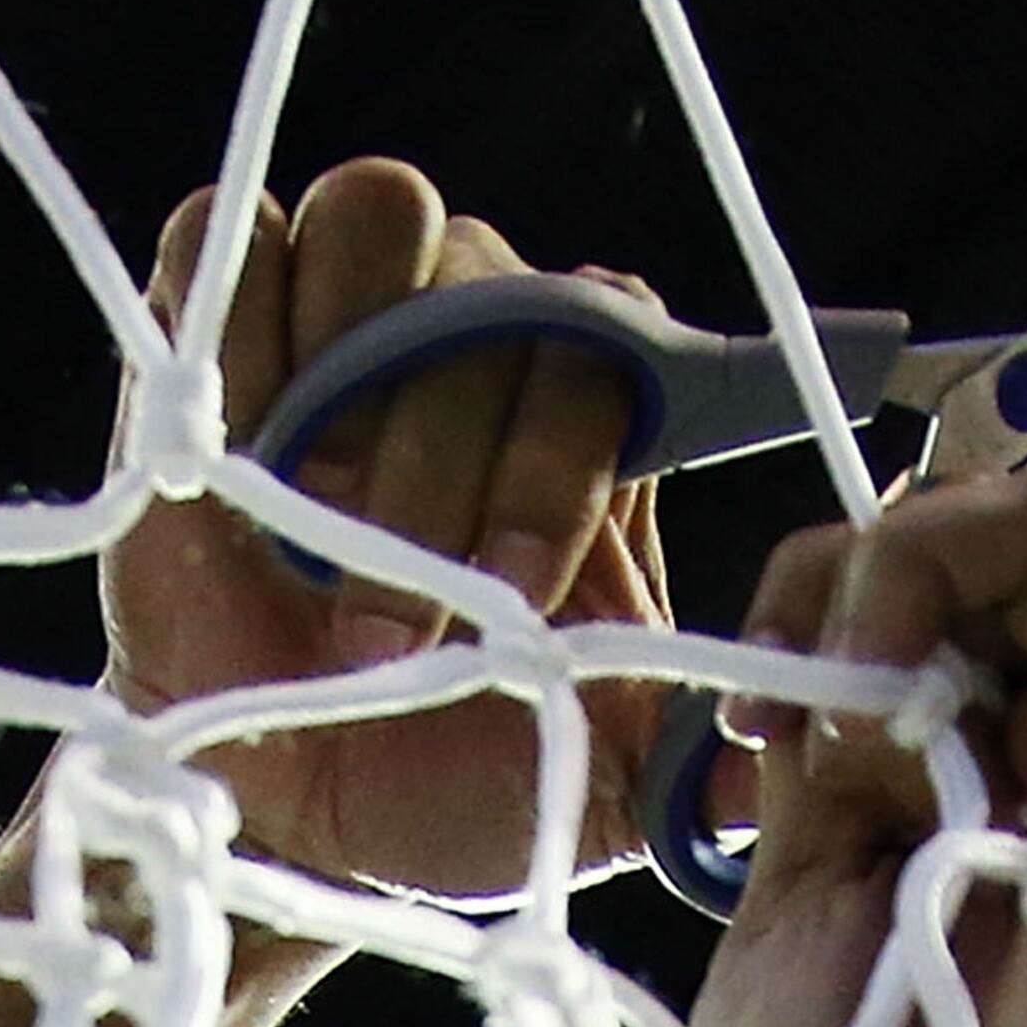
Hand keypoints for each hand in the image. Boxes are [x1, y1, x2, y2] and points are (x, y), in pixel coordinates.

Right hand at [104, 164, 672, 902]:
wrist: (283, 806)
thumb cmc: (445, 774)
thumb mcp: (600, 781)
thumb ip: (698, 752)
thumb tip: (804, 723)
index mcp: (592, 410)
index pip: (612, 349)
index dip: (562, 464)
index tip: (524, 589)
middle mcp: (483, 322)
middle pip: (492, 292)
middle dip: (445, 462)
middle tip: (399, 623)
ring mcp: (354, 304)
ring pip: (379, 220)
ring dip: (346, 379)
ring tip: (309, 529)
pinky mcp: (221, 314)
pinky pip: (234, 237)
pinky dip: (236, 325)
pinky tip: (234, 456)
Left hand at [688, 467, 1026, 1026]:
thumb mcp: (786, 968)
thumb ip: (806, 819)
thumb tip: (821, 680)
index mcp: (925, 818)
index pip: (866, 627)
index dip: (790, 628)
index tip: (743, 739)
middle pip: (930, 557)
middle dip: (826, 594)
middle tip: (785, 728)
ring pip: (997, 521)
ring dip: (884, 576)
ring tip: (849, 725)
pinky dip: (956, 551)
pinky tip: (898, 672)